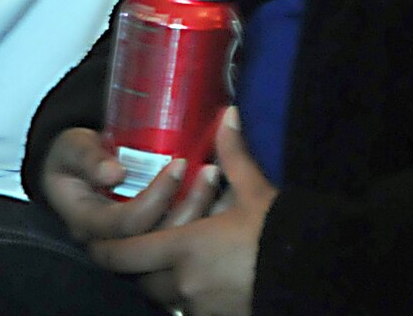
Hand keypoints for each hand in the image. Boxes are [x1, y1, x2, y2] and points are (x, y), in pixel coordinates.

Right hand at [41, 127, 221, 243]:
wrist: (76, 164)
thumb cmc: (72, 155)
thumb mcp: (71, 148)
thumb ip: (87, 157)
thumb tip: (113, 172)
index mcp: (87, 223)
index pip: (127, 223)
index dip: (156, 197)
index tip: (179, 164)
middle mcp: (110, 241)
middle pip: (157, 241)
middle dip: (189, 208)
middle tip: (210, 171)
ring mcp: (132, 242)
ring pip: (173, 244)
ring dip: (201, 212)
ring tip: (217, 177)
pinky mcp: (151, 236)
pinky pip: (180, 238)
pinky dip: (204, 215)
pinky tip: (222, 191)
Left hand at [88, 108, 274, 315]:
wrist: (319, 275)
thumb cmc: (281, 232)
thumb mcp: (255, 190)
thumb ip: (233, 154)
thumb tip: (226, 114)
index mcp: (183, 248)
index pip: (121, 255)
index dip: (102, 247)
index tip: (94, 238)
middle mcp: (183, 284)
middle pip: (137, 278)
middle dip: (134, 262)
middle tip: (135, 241)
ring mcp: (199, 307)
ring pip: (162, 294)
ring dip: (160, 278)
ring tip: (172, 257)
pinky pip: (188, 307)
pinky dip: (187, 292)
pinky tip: (204, 275)